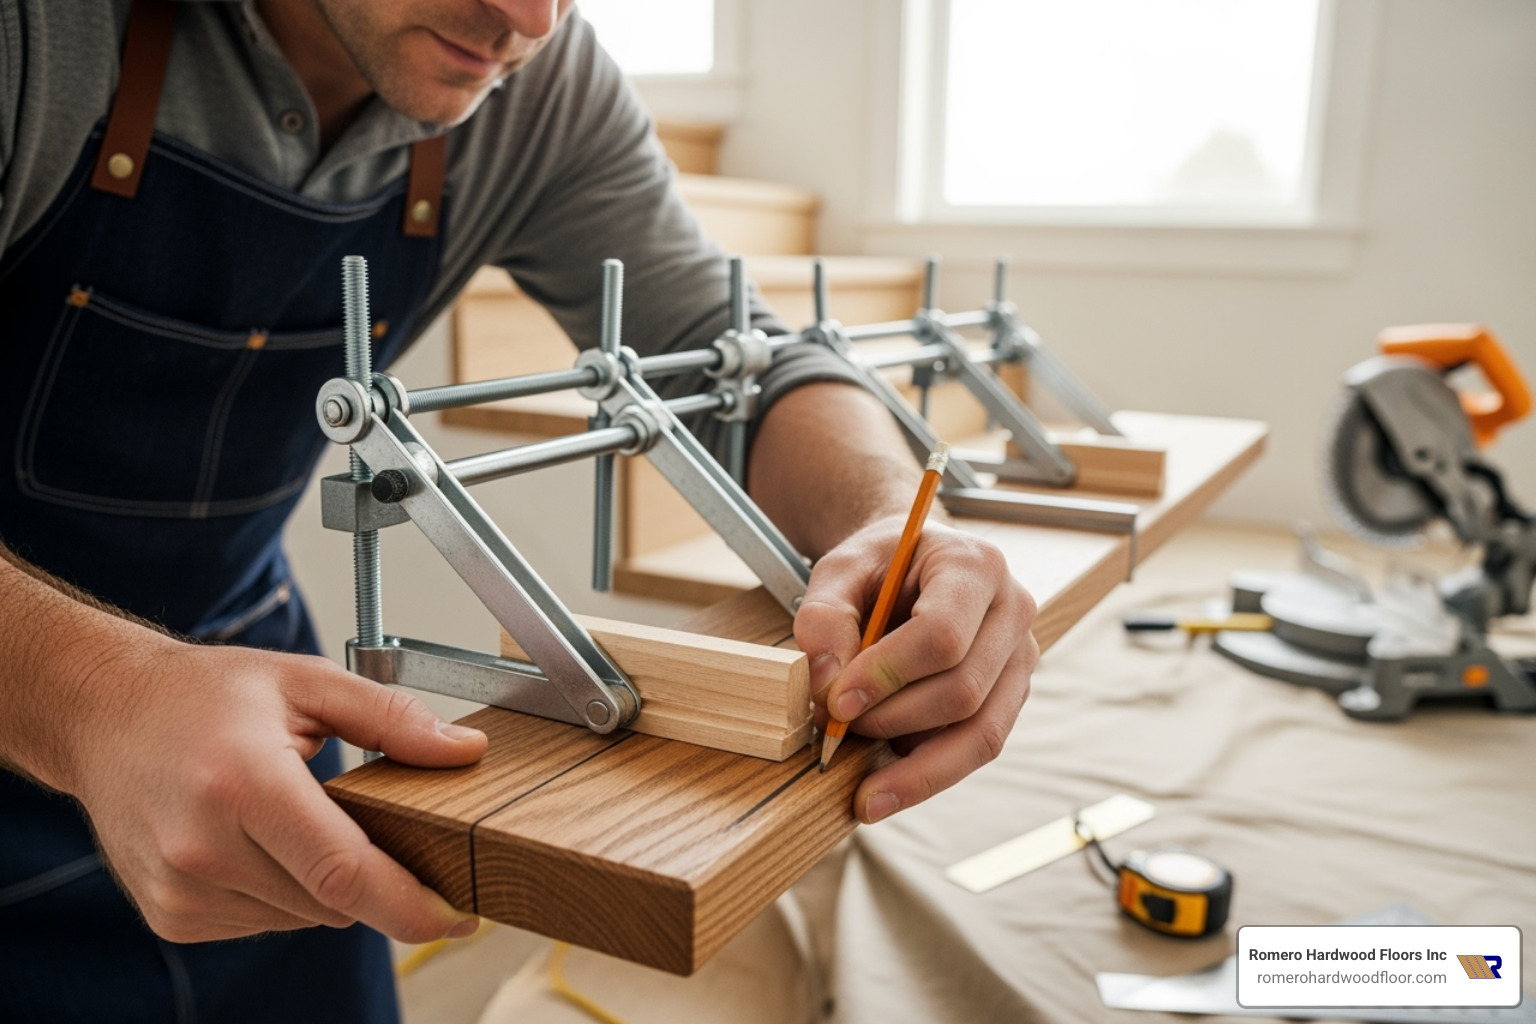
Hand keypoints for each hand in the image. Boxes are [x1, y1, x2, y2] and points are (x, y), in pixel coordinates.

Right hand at [59, 638, 486, 943]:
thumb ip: (392, 717)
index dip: (410, 903)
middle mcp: (203, 847)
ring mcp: (181, 891)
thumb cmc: (203, 695)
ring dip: (324, 882)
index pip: (343, 871)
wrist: (105, 715)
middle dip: (373, 872)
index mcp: (243, 784)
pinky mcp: (171, 916)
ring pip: (305, 916)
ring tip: (293, 815)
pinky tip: (260, 841)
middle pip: (334, 900)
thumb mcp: (307, 683)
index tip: (461, 914)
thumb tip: (466, 750)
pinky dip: (285, 891)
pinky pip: (265, 922)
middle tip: (368, 819)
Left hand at [794, 516, 1037, 823]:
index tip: (836, 702)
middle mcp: (1013, 612)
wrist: (912, 566)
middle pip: (962, 691)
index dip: (886, 676)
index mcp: (975, 567)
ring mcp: (1019, 658)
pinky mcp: (1010, 695)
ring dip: (915, 768)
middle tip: (836, 727)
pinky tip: (887, 783)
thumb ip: (823, 616)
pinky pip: (978, 748)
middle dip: (891, 720)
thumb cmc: (879, 566)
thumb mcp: (840, 570)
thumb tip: (826, 682)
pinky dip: (930, 772)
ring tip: (864, 792)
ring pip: (982, 734)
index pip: (942, 635)